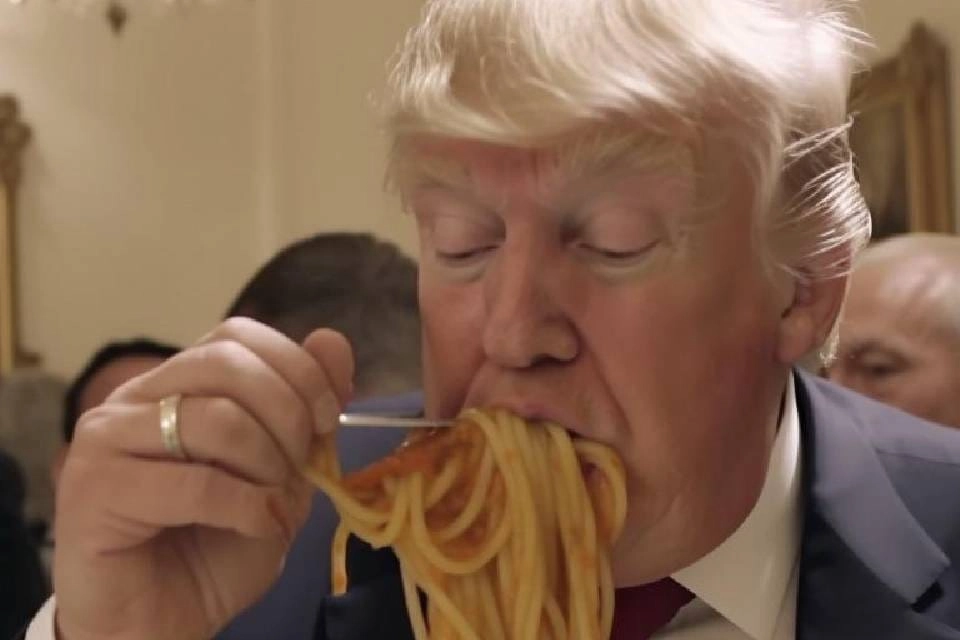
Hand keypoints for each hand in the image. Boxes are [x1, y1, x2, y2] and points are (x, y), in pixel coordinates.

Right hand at [52, 319, 353, 639]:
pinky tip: (255, 526)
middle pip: (226, 364)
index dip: (295, 368)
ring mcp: (106, 438)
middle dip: (287, 414)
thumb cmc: (217, 546)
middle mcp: (133, 398)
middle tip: (299, 466)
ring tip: (272, 504)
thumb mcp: (283, 473)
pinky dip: (247, 507)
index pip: (237, 335)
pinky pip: (195, 483)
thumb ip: (307, 410)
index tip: (328, 416)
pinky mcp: (92, 488)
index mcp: (176, 383)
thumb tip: (332, 340)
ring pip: (214, 419)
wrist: (160, 623)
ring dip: (267, 468)